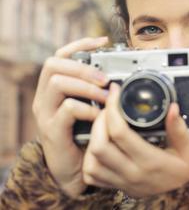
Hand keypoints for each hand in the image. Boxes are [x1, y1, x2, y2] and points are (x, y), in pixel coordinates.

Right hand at [32, 37, 109, 197]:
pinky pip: (67, 109)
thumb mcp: (91, 109)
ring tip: (106, 96)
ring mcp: (46, 113)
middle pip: (54, 64)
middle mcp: (45, 97)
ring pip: (58, 83)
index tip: (102, 41)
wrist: (74, 170)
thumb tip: (119, 75)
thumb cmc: (85, 136)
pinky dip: (87, 109)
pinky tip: (98, 116)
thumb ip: (97, 92)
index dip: (80, 44)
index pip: (60, 55)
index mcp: (54, 88)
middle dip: (83, 67)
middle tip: (105, 78)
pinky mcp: (52, 130)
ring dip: (86, 86)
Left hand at [82, 83, 188, 197]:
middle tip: (108, 107)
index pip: (120, 133)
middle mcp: (132, 173)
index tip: (115, 93)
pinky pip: (92, 175)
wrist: (183, 195)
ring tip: (102, 124)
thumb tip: (172, 108)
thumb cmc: (184, 170)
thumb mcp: (188, 150)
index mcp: (150, 161)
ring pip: (91, 161)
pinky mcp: (117, 187)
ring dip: (92, 139)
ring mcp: (122, 182)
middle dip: (98, 121)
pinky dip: (90, 159)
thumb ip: (179, 129)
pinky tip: (100, 145)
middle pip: (99, 146)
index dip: (113, 109)